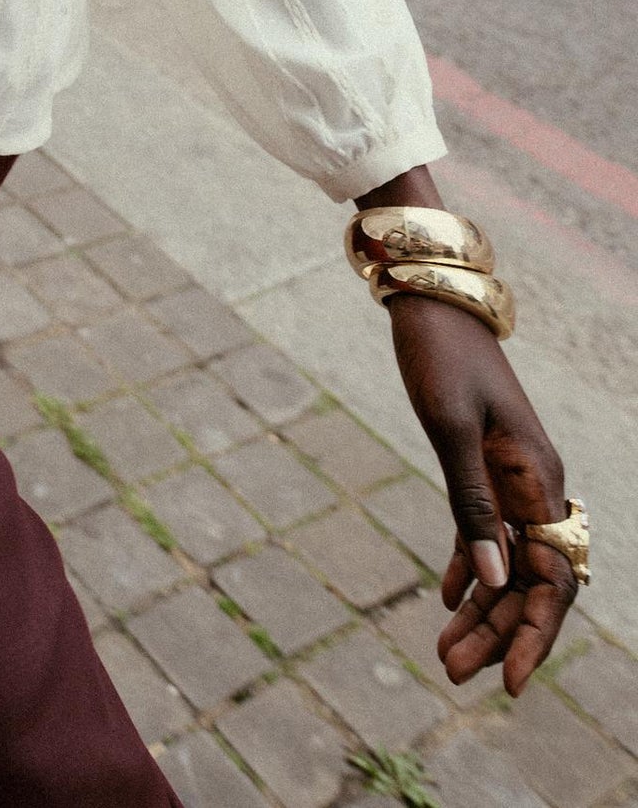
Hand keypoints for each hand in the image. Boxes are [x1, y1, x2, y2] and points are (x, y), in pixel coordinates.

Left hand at [388, 291, 576, 694]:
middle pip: (527, 581)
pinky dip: (468, 568)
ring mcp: (509, 477)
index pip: (550, 580)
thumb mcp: (449, 429)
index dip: (533, 635)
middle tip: (453, 673)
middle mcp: (533, 486)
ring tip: (445, 655)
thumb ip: (471, 503)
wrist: (431, 299)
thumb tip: (492, 581)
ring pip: (504, 562)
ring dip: (481, 610)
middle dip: (498, 633)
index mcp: (538, 480)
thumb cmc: (441, 355)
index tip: (506, 683)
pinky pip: (483, 532)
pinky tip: (447, 601)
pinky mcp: (481, 465)